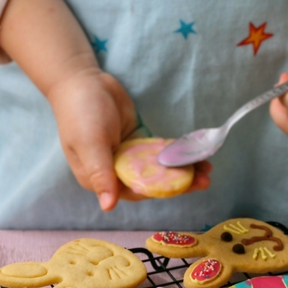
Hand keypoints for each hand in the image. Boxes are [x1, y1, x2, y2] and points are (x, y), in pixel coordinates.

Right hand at [45, 69, 210, 210]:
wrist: (82, 80)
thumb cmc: (80, 112)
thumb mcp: (90, 143)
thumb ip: (100, 174)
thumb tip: (107, 206)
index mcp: (99, 179)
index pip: (136, 191)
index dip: (163, 190)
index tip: (187, 185)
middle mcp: (115, 173)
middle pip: (152, 183)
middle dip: (180, 182)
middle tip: (206, 179)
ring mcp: (128, 159)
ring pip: (159, 170)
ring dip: (183, 170)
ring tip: (207, 168)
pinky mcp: (138, 145)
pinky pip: (160, 154)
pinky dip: (177, 155)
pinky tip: (196, 155)